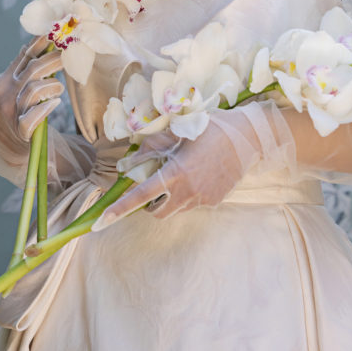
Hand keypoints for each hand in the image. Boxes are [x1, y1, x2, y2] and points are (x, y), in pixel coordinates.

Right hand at [0, 35, 64, 183]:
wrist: (2, 145)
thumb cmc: (15, 110)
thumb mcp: (14, 88)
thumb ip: (24, 70)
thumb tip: (40, 43)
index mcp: (5, 79)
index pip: (25, 56)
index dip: (42, 43)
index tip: (58, 34)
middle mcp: (5, 93)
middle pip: (33, 69)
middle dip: (54, 61)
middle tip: (67, 58)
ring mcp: (11, 111)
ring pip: (35, 91)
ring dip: (53, 87)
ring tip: (58, 90)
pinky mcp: (19, 130)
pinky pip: (32, 118)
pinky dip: (45, 109)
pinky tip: (55, 105)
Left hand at [94, 101, 296, 227]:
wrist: (250, 137)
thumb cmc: (212, 128)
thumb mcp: (179, 132)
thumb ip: (152, 148)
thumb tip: (128, 164)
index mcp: (175, 172)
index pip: (140, 195)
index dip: (118, 209)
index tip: (100, 222)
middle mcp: (188, 190)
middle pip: (157, 212)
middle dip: (150, 205)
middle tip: (154, 186)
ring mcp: (203, 198)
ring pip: (176, 209)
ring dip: (171, 198)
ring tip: (184, 173)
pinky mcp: (215, 201)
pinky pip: (194, 204)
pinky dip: (189, 195)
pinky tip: (201, 175)